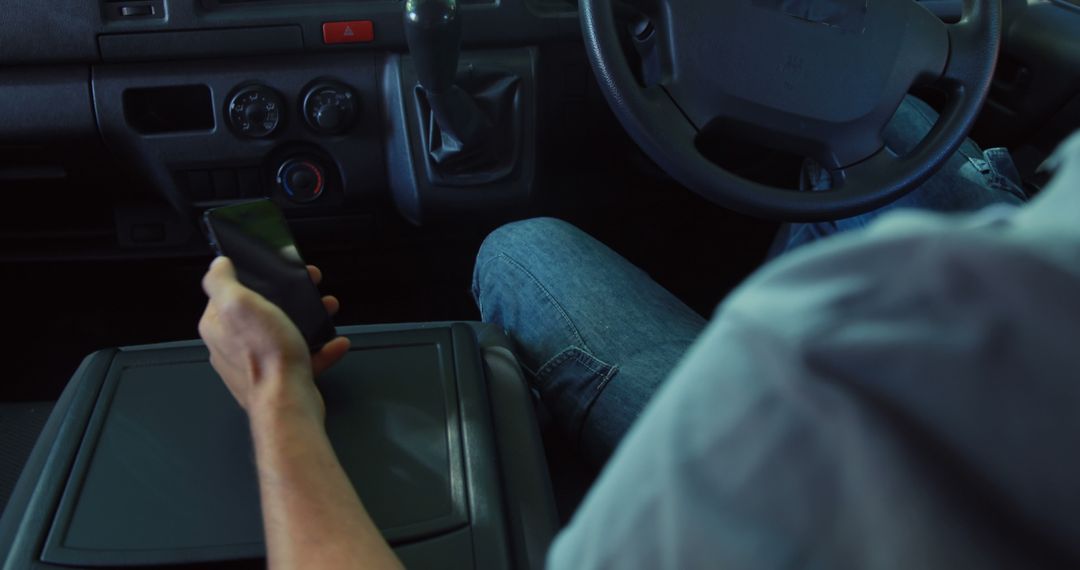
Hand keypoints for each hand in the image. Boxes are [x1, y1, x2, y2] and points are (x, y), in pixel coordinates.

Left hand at [198, 257, 350, 423]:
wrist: (288, 401)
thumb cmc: (266, 355)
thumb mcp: (239, 304)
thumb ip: (221, 281)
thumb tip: (217, 265)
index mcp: (218, 326)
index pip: (227, 294)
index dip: (253, 278)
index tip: (275, 271)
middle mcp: (232, 348)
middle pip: (260, 313)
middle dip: (288, 298)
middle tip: (308, 288)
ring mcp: (257, 366)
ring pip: (283, 334)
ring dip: (308, 320)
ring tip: (326, 309)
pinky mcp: (280, 380)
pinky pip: (302, 358)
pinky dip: (320, 349)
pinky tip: (335, 342)